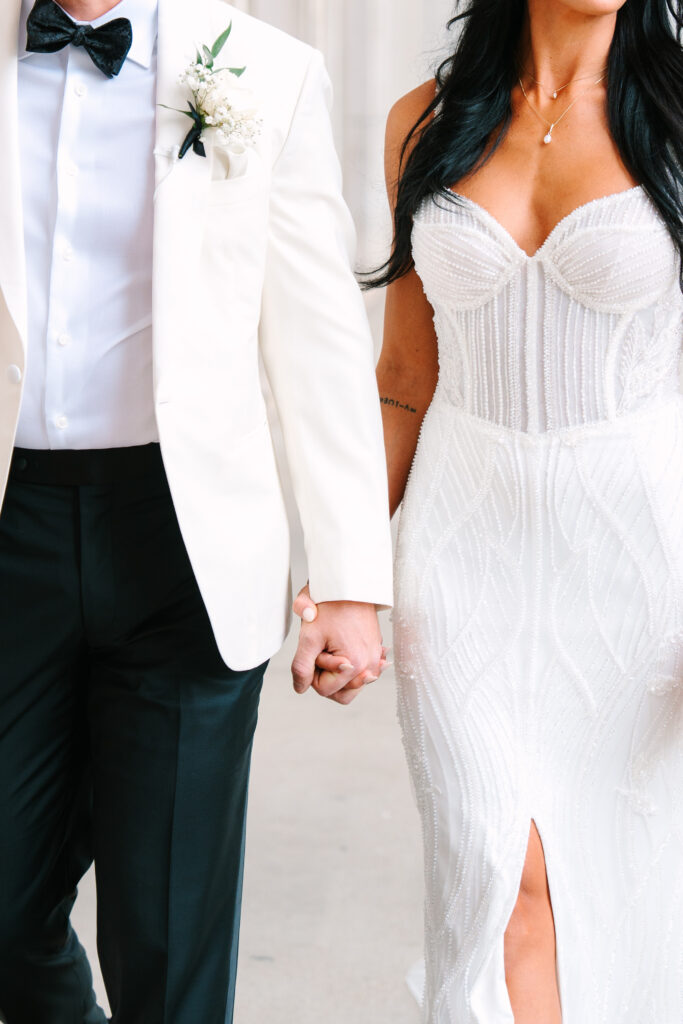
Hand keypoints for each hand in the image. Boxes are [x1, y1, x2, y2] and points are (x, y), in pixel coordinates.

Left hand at [291, 585, 386, 704]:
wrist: (349, 583)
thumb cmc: (329, 605)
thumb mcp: (309, 637)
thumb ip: (301, 668)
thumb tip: (300, 689)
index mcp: (354, 666)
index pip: (323, 690)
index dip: (313, 670)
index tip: (316, 647)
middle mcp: (370, 666)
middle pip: (341, 693)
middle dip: (326, 676)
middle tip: (323, 649)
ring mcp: (375, 659)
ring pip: (351, 684)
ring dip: (337, 671)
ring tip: (332, 646)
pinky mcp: (376, 650)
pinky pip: (361, 671)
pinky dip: (349, 664)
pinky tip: (342, 646)